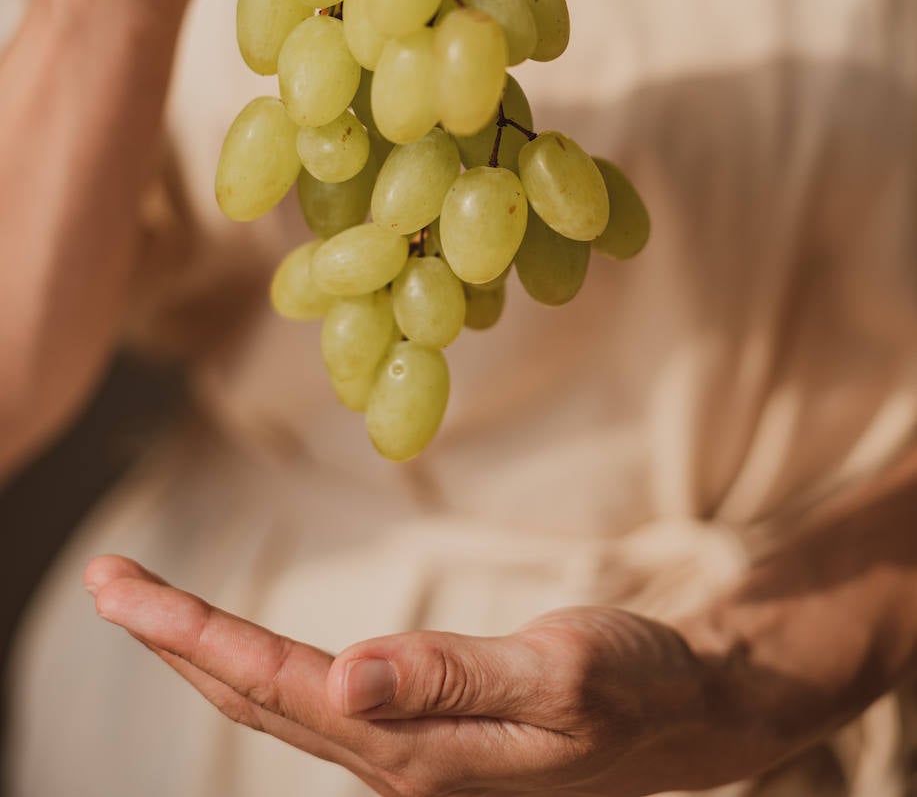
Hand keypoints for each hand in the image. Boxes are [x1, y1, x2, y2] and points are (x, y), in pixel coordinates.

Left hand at [85, 555, 744, 796]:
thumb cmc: (633, 686)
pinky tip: (241, 651)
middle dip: (173, 640)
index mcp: (415, 751)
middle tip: (105, 579)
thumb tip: (344, 675)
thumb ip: (453, 678)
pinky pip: (312, 699)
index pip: (274, 686)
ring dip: (205, 652)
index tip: (121, 589)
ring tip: (148, 606)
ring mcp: (402, 752)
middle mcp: (392, 760)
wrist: (686, 716)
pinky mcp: (419, 732)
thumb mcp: (561, 674)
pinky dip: (258, 664)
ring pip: (275, 701)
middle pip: (254, 697)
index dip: (192, 636)